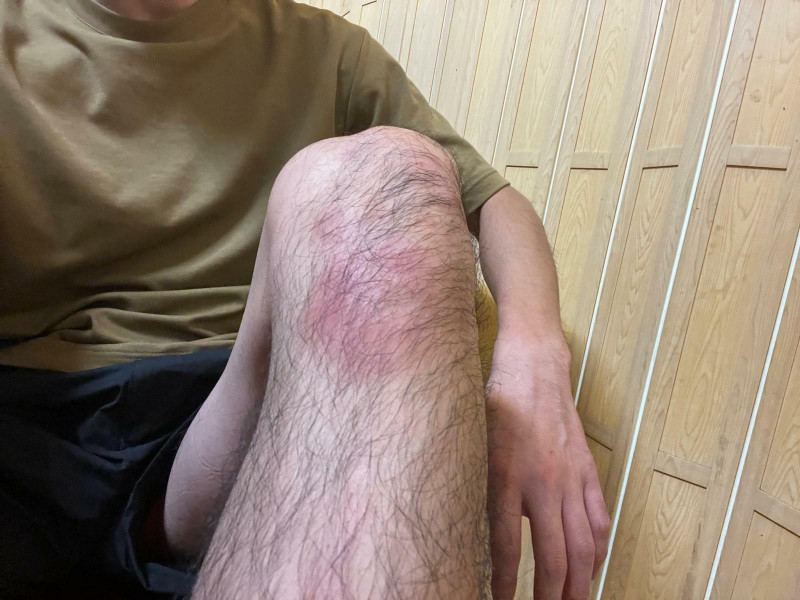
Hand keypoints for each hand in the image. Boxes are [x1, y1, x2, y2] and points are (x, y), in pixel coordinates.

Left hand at [486, 334, 609, 599]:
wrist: (534, 368)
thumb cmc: (498, 404)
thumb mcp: (479, 445)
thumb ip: (486, 488)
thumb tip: (489, 531)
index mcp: (506, 476)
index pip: (506, 543)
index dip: (503, 580)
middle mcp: (541, 482)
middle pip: (553, 555)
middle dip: (550, 595)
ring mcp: (569, 478)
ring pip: (581, 545)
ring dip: (579, 583)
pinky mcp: (586, 470)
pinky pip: (598, 519)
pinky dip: (597, 550)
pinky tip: (592, 567)